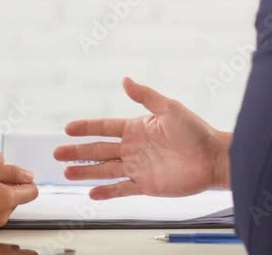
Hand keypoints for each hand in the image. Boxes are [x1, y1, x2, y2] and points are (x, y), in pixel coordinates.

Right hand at [54, 77, 230, 199]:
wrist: (215, 159)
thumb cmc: (196, 131)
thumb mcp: (170, 108)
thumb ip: (145, 96)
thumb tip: (125, 79)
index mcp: (136, 127)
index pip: (104, 127)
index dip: (85, 128)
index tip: (67, 128)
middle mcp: (133, 148)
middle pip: (98, 150)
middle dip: (77, 152)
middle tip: (57, 153)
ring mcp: (138, 167)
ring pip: (105, 169)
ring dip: (85, 171)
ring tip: (66, 173)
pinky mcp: (146, 185)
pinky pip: (121, 189)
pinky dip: (107, 192)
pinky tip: (91, 193)